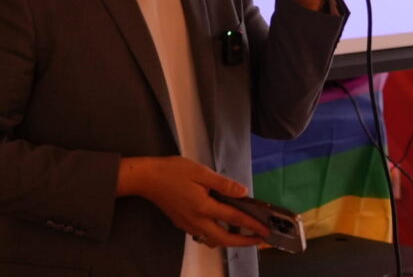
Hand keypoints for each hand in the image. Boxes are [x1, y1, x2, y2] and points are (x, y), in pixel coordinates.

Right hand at [117, 156, 269, 247]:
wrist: (146, 178)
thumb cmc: (173, 170)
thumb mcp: (200, 172)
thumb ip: (222, 184)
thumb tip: (243, 193)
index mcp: (203, 207)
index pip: (233, 218)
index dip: (251, 224)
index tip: (265, 230)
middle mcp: (197, 220)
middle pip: (224, 238)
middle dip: (243, 241)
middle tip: (258, 239)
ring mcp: (188, 225)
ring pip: (212, 240)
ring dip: (229, 240)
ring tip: (242, 234)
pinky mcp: (181, 223)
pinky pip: (203, 235)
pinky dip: (216, 235)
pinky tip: (220, 225)